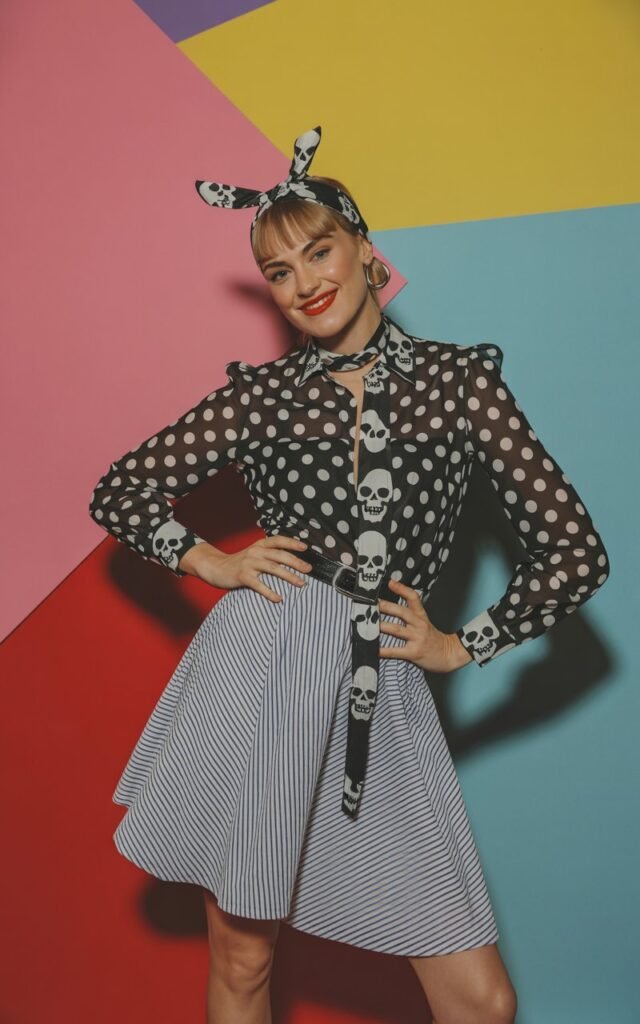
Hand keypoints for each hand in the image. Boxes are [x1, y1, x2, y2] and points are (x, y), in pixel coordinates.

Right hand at [183, 535, 311, 602]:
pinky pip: (259, 585)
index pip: (278, 540)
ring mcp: (249, 563)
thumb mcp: (254, 552)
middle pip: (280, 555)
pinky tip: (279, 598)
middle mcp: (255, 552)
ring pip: (273, 569)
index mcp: (260, 544)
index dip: (292, 543)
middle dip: (296, 562)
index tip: (306, 547)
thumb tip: (292, 559)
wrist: (216, 567)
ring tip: (301, 583)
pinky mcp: (243, 576)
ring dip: (289, 576)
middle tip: (309, 569)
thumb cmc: (240, 562)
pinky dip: (270, 592)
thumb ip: (269, 554)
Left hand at [379, 579, 471, 672]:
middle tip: (372, 604)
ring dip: (382, 626)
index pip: (413, 598)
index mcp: (421, 616)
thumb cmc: (434, 638)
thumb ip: (412, 614)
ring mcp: (417, 638)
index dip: (402, 589)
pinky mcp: (414, 652)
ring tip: (369, 624)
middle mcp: (419, 625)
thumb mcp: (426, 622)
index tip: (390, 582)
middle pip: (402, 612)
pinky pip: (396, 651)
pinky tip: (375, 649)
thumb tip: (393, 607)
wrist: (450, 654)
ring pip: (396, 629)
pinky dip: (384, 651)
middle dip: (386, 607)